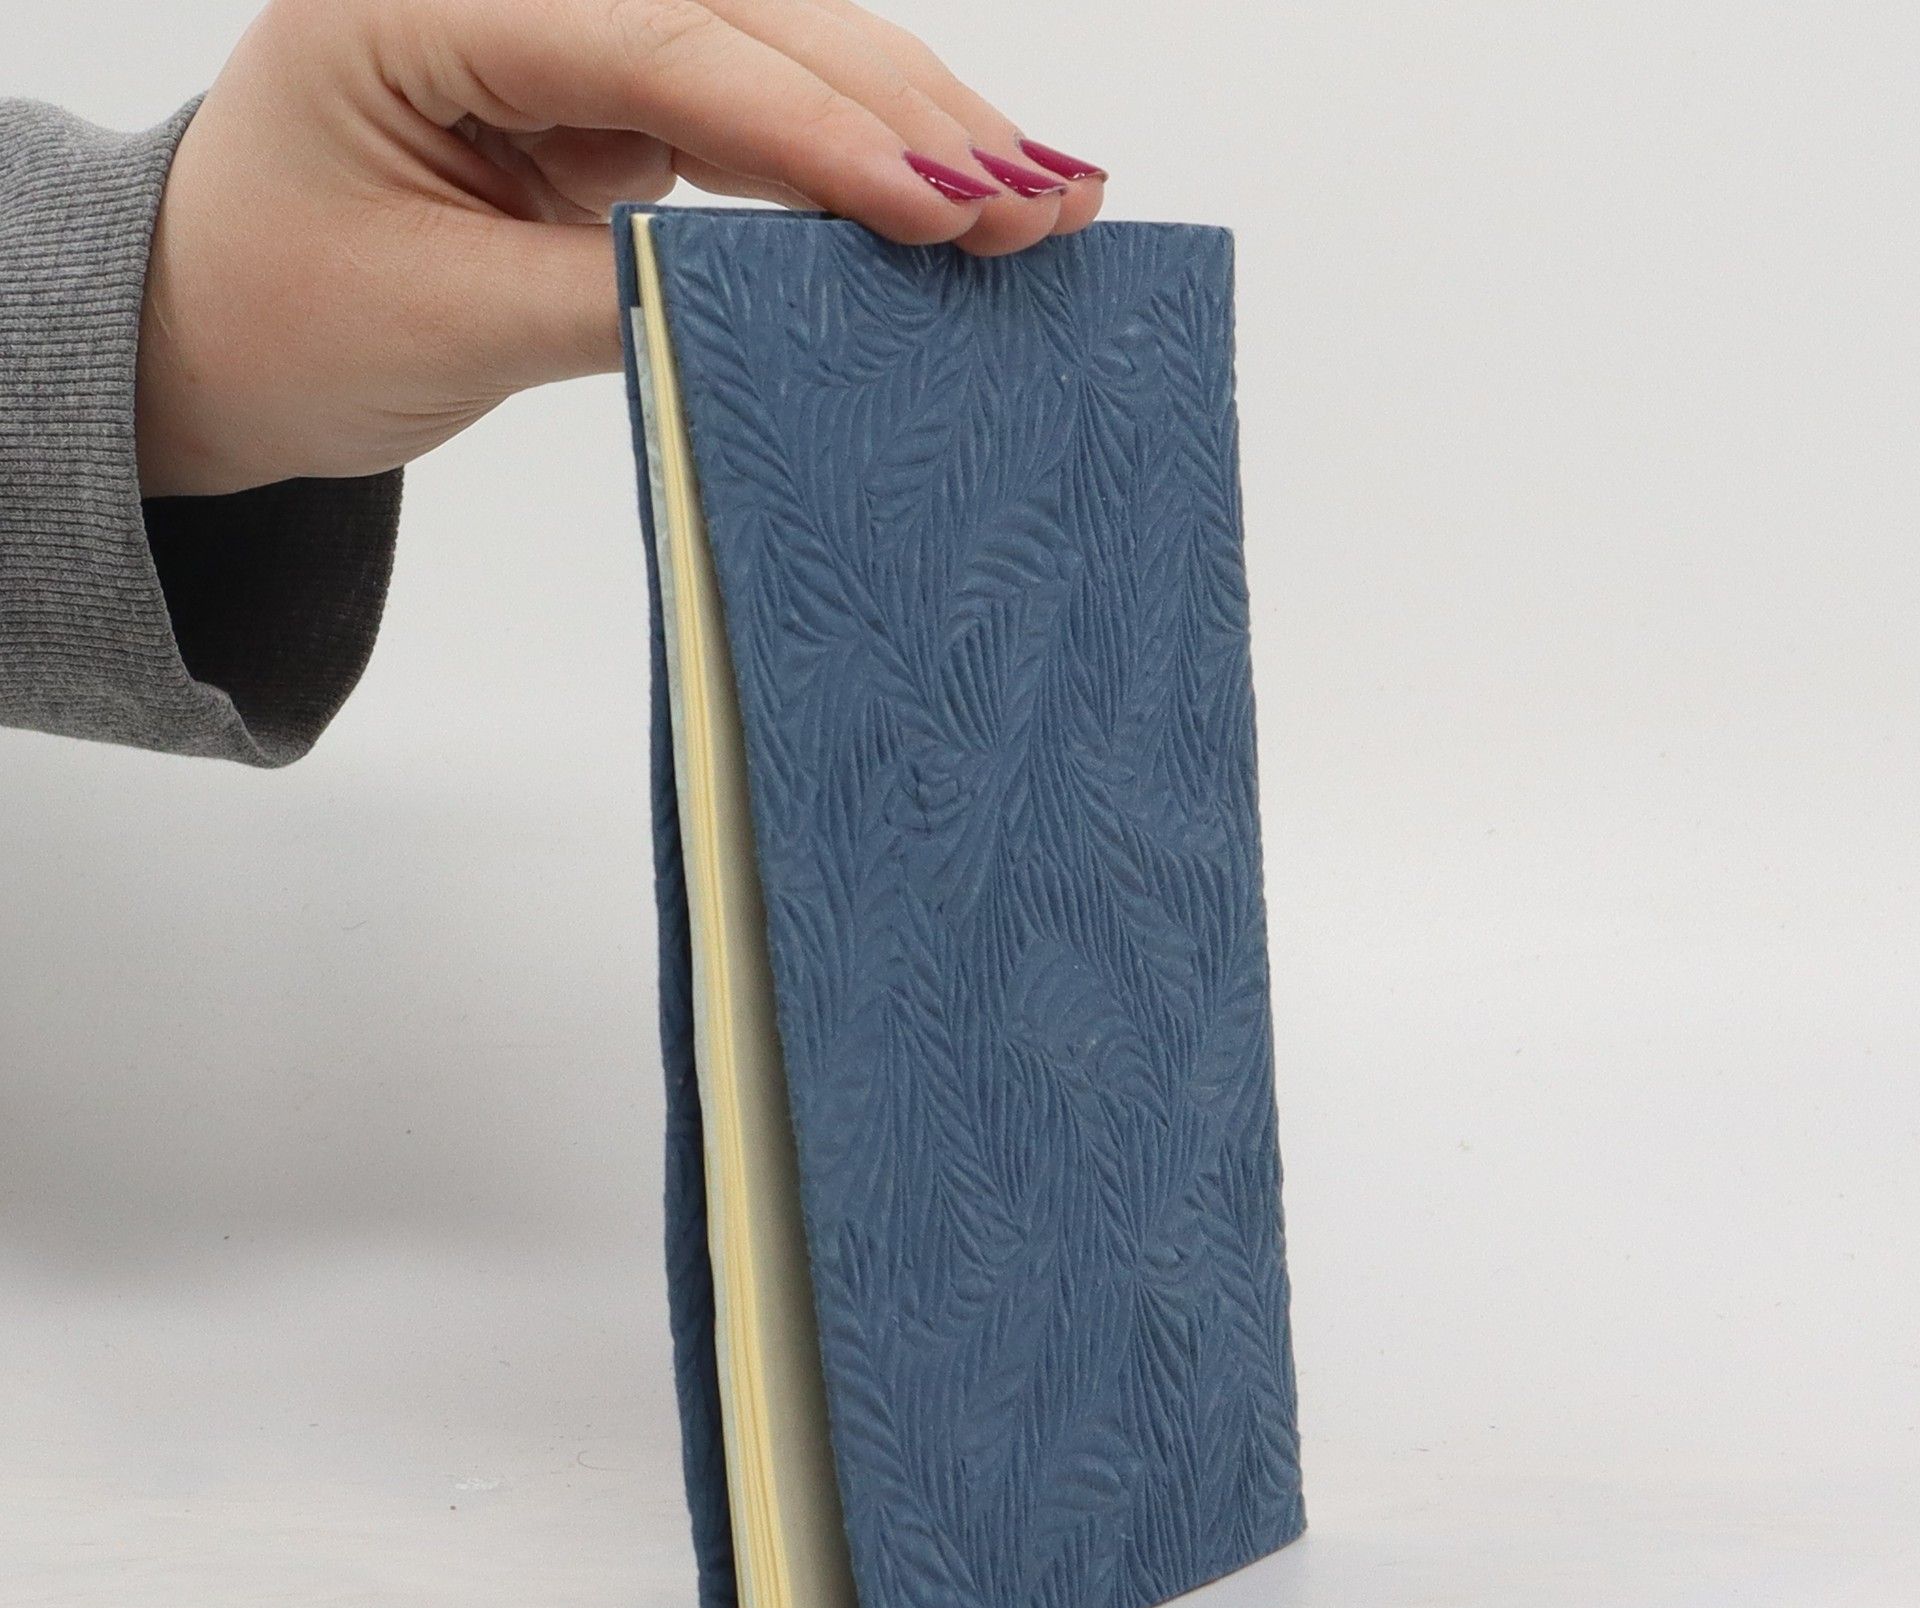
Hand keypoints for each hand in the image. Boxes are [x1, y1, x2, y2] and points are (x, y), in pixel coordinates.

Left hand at [135, 0, 1106, 496]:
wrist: (219, 330)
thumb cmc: (284, 317)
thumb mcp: (441, 320)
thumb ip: (616, 295)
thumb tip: (793, 298)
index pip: (660, 42)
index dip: (813, 127)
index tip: (938, 201)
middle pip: (750, 21)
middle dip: (906, 112)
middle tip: (1040, 200)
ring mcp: (576, 30)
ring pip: (780, 53)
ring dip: (916, 126)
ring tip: (1043, 197)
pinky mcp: (618, 93)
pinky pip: (765, 113)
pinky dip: (862, 163)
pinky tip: (956, 192)